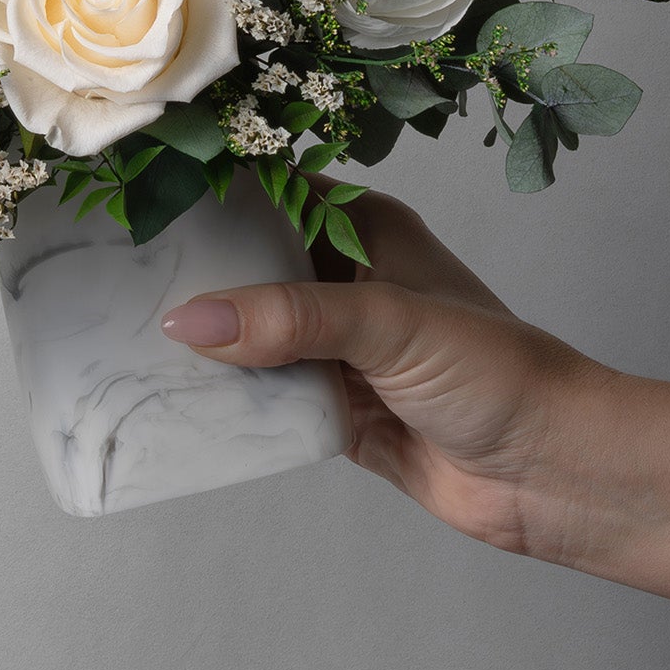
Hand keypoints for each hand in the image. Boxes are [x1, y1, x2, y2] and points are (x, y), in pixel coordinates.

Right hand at [161, 188, 604, 555]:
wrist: (556, 475)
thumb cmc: (501, 373)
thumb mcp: (390, 324)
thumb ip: (291, 318)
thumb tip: (188, 321)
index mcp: (366, 227)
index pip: (272, 194)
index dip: (211, 194)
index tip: (138, 199)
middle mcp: (347, 279)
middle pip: (249, 266)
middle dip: (192, 274)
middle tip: (112, 276)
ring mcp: (339, 347)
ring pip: (251, 335)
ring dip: (206, 344)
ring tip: (123, 336)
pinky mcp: (334, 408)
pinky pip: (264, 397)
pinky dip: (228, 401)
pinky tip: (175, 401)